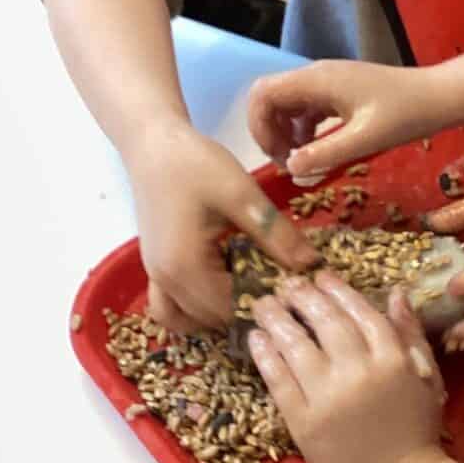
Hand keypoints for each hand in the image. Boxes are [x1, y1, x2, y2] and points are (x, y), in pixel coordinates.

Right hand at [126, 120, 317, 331]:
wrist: (153, 143)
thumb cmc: (195, 164)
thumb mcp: (242, 195)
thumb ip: (276, 234)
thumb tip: (311, 265)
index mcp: (185, 267)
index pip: (233, 308)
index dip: (267, 304)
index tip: (295, 289)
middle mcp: (165, 282)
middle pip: (211, 319)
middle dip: (247, 309)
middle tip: (281, 286)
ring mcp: (156, 277)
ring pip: (188, 319)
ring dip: (219, 313)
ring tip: (252, 287)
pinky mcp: (155, 268)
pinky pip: (172, 306)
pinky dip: (195, 308)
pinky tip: (224, 283)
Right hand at [247, 59, 452, 177]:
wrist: (439, 97)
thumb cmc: (405, 115)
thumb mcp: (366, 139)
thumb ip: (326, 153)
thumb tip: (290, 169)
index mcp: (317, 80)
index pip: (263, 94)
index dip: (258, 126)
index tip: (276, 157)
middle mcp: (317, 76)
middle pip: (271, 97)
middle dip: (269, 130)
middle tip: (286, 163)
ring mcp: (328, 83)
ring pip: (288, 104)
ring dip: (285, 132)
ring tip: (300, 162)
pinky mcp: (340, 93)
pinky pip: (307, 109)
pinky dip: (303, 129)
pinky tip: (317, 150)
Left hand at [247, 272, 449, 462]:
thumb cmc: (417, 431)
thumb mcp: (428, 377)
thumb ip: (411, 334)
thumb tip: (396, 293)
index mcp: (393, 359)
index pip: (361, 312)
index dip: (337, 290)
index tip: (320, 276)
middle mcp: (360, 371)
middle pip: (325, 322)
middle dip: (302, 298)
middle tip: (286, 284)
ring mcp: (329, 397)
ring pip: (297, 346)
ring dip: (277, 319)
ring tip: (263, 303)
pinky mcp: (304, 422)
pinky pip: (280, 380)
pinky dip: (266, 356)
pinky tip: (256, 338)